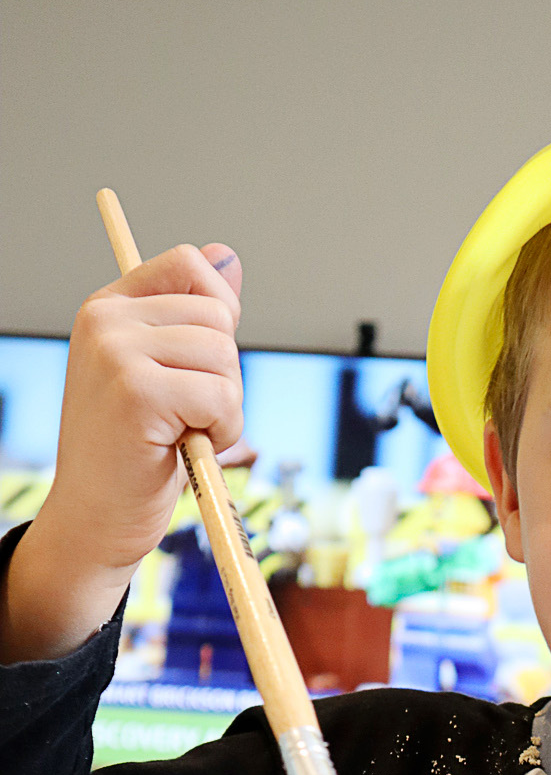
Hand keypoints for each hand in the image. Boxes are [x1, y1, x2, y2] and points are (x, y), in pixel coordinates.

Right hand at [0, 244, 243, 662]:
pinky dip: (221, 432)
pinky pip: (221, 396)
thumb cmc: (136, 455)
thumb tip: (230, 254)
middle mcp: (106, 320)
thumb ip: (195, 317)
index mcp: (109, 307)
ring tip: (184, 435)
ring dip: (225, 409)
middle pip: (219, 318)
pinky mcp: (136, 392)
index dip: (220, 313)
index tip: (202, 363)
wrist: (97, 520)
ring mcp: (116, 353)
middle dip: (224, 376)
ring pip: (226, 357)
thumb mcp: (168, 374)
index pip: (191, 264)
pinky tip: (185, 449)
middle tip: (187, 417)